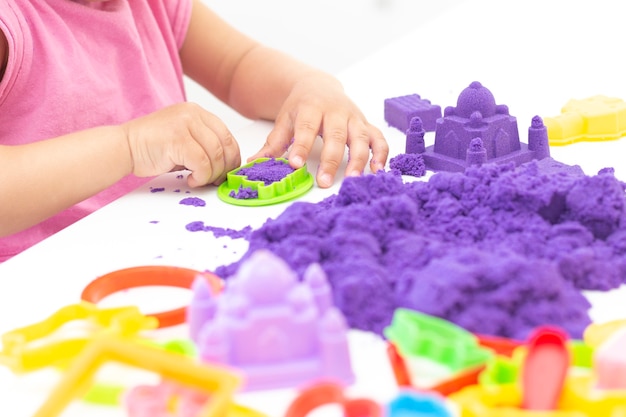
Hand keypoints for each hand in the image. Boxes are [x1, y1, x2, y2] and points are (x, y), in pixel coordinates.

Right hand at [123, 103, 240, 186]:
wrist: (124, 147)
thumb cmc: (152, 148)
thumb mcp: (184, 139)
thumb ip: (204, 145)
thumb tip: (226, 166)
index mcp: (197, 112)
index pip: (227, 135)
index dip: (232, 157)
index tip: (227, 172)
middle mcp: (193, 114)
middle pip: (225, 145)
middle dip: (225, 167)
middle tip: (217, 180)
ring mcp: (185, 124)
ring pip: (215, 155)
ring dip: (211, 174)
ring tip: (200, 180)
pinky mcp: (177, 139)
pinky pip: (202, 163)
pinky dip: (201, 177)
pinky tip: (192, 180)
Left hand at [248, 74, 388, 187]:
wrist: (319, 86)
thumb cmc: (301, 106)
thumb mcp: (284, 120)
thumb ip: (273, 143)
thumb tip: (255, 163)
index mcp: (312, 108)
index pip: (307, 128)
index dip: (302, 146)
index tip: (296, 165)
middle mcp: (336, 111)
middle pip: (336, 136)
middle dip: (331, 160)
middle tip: (324, 182)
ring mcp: (353, 118)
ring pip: (360, 138)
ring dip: (358, 160)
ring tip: (353, 180)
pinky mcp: (365, 124)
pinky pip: (378, 138)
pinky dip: (381, 154)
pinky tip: (377, 170)